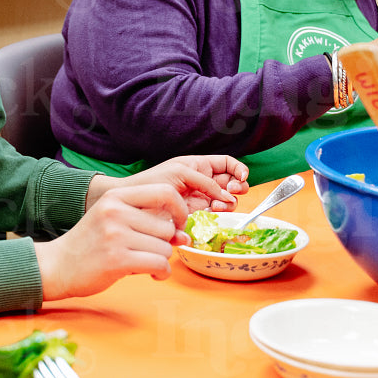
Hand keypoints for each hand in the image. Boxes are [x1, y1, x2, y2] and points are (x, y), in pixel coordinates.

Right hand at [37, 182, 188, 298]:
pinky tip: (151, 275)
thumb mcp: (114, 221)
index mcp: (115, 196)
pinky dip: (161, 273)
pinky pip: (159, 265)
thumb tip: (185, 237)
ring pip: (165, 248)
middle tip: (148, 251)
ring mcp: (116, 235)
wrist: (57, 266)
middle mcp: (116, 211)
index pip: (165, 192)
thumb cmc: (89, 244)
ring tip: (143, 262)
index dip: (180, 209)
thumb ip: (148, 223)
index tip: (177, 224)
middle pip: (167, 227)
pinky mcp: (117, 259)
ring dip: (161, 260)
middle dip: (164, 243)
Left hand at [108, 156, 249, 212]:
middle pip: (233, 182)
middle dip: (238, 186)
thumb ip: (206, 181)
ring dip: (230, 201)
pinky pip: (216, 212)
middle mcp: (203, 181)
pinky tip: (214, 210)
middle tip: (231, 190)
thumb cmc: (153, 180)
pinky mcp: (197, 213)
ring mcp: (201, 197)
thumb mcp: (181, 172)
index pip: (228, 164)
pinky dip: (220, 211)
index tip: (241, 177)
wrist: (135, 201)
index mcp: (200, 166)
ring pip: (228, 199)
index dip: (239, 169)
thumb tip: (228, 195)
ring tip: (219, 204)